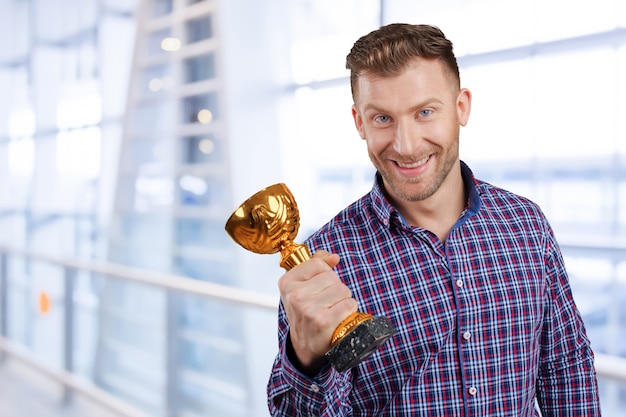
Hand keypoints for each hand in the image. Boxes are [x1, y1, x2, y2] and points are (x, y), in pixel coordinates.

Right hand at [278, 250, 357, 373]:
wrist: (304, 345)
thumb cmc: (306, 312)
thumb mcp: (302, 286)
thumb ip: (316, 265)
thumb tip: (333, 257)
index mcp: (287, 282)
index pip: (318, 263)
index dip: (325, 274)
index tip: (319, 287)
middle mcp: (295, 295)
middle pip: (332, 277)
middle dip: (335, 288)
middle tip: (327, 302)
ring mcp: (308, 309)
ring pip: (343, 289)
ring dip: (344, 299)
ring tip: (333, 309)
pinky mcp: (323, 322)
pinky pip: (349, 304)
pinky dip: (350, 310)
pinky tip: (340, 317)